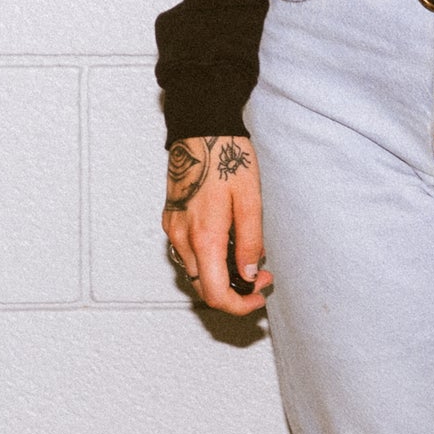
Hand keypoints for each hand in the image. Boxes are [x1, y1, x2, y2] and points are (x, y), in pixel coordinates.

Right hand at [161, 134, 272, 315]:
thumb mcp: (250, 199)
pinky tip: (229, 242)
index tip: (259, 297)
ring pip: (195, 271)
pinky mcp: (171, 219)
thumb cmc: (228, 159)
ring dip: (221, 274)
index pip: (214, 293)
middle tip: (261, 275)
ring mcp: (173, 229)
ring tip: (249, 257)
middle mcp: (182, 239)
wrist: (201, 129)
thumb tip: (248, 275)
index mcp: (204, 237)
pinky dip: (209, 258)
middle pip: (204, 286)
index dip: (238, 304)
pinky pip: (188, 252)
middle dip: (234, 290)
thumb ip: (250, 241)